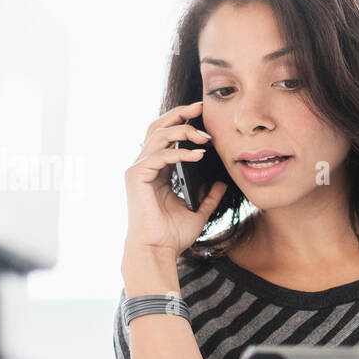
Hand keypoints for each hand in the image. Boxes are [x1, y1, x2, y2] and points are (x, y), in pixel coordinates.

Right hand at [124, 99, 227, 257]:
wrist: (158, 251)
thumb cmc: (172, 235)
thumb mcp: (198, 212)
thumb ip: (208, 197)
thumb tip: (222, 184)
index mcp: (156, 171)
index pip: (166, 136)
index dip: (183, 122)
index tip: (203, 115)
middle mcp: (144, 166)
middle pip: (158, 127)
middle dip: (179, 114)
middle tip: (201, 107)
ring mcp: (138, 170)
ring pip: (158, 136)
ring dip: (183, 132)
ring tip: (205, 137)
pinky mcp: (136, 177)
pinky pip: (159, 155)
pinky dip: (179, 152)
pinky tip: (198, 155)